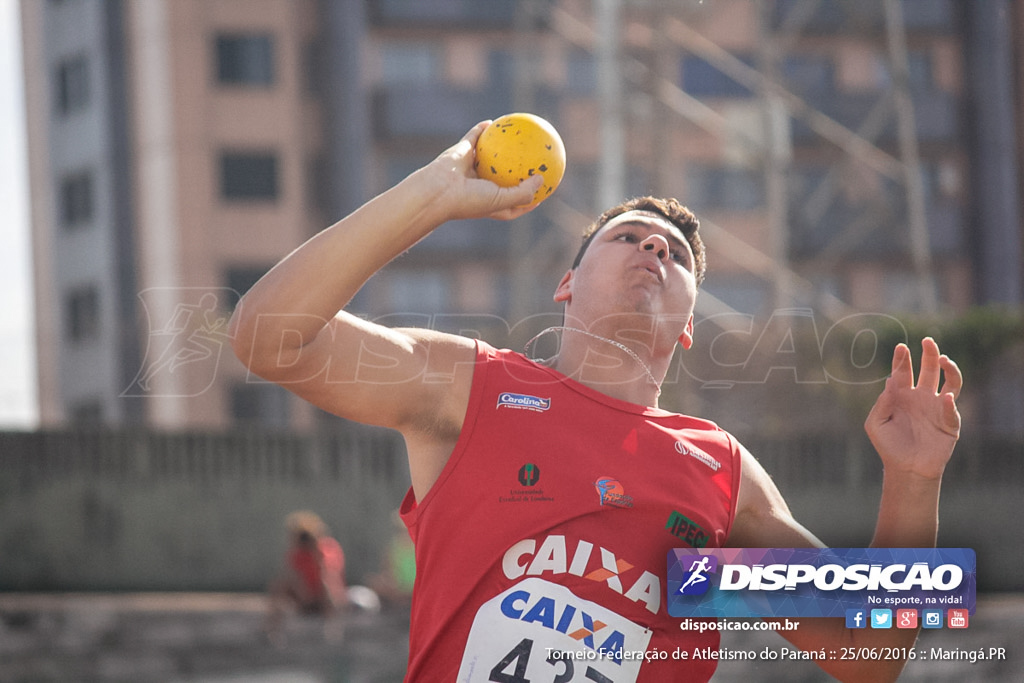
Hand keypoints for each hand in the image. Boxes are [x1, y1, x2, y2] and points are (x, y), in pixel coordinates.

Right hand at [426, 121, 544, 221]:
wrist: (438, 190)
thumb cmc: (470, 200)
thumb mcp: (501, 202)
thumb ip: (523, 193)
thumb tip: (541, 179)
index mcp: (490, 204)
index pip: (514, 204)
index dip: (529, 199)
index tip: (544, 191)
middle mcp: (481, 187)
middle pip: (503, 178)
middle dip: (517, 171)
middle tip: (533, 162)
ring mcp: (471, 169)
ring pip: (489, 156)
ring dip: (500, 148)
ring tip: (514, 138)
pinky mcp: (461, 153)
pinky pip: (474, 138)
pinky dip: (481, 130)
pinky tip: (493, 122)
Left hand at [864, 337, 961, 479]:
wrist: (906, 469)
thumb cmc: (888, 445)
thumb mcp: (875, 423)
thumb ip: (882, 403)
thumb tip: (891, 382)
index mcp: (902, 395)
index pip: (903, 371)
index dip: (902, 359)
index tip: (901, 347)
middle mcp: (921, 397)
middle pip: (928, 370)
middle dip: (929, 354)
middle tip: (927, 340)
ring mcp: (937, 408)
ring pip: (949, 382)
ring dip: (949, 369)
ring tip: (943, 359)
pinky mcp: (949, 422)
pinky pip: (951, 409)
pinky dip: (949, 402)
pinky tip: (943, 398)